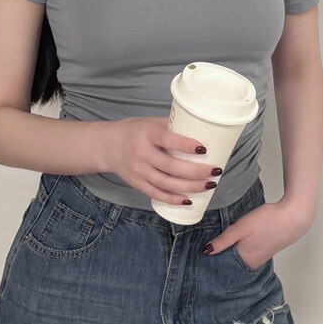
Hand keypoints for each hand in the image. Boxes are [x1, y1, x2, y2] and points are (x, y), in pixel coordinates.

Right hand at [105, 117, 223, 204]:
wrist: (106, 145)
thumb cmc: (135, 131)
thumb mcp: (151, 123)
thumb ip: (172, 127)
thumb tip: (203, 130)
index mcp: (147, 133)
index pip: (167, 140)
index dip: (185, 145)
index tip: (204, 149)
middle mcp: (141, 153)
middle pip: (171, 167)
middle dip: (196, 171)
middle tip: (215, 171)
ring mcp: (138, 170)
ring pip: (166, 183)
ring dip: (190, 187)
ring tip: (209, 185)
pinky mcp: (136, 183)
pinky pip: (156, 194)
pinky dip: (172, 199)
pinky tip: (188, 200)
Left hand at [202, 198, 315, 268]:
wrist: (294, 216)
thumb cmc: (267, 220)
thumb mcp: (241, 228)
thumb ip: (223, 241)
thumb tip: (205, 252)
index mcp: (245, 260)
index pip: (223, 267)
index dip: (212, 263)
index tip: (200, 259)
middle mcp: (253, 263)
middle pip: (231, 266)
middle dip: (220, 261)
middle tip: (206, 253)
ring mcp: (261, 258)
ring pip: (240, 260)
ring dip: (230, 256)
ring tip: (219, 248)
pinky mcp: (266, 251)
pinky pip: (248, 256)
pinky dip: (241, 252)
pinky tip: (237, 244)